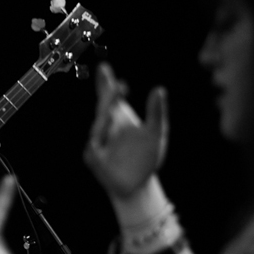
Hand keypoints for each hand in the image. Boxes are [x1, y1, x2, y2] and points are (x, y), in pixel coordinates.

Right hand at [84, 62, 168, 199]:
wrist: (140, 186)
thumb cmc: (145, 158)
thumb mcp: (156, 133)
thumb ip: (156, 112)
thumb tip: (160, 89)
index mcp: (119, 118)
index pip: (110, 98)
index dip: (106, 83)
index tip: (105, 68)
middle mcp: (106, 128)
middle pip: (103, 108)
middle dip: (109, 98)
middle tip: (117, 85)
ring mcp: (97, 143)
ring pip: (97, 128)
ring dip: (104, 118)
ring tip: (112, 110)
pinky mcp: (94, 159)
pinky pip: (93, 148)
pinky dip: (98, 141)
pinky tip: (100, 137)